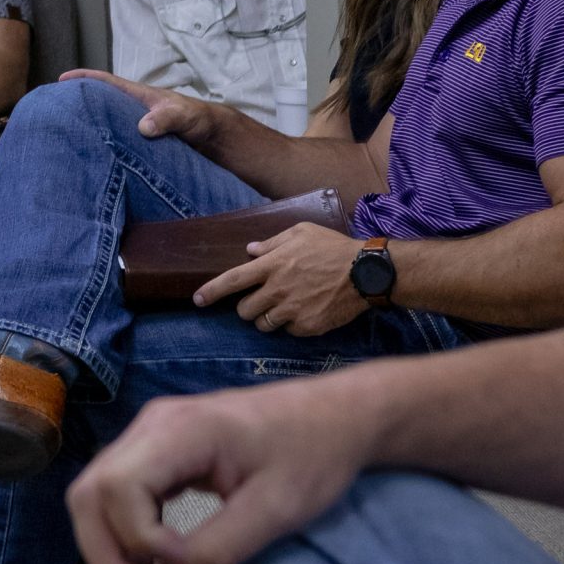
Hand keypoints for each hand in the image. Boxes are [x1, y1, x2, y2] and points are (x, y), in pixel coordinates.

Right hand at [57, 69, 220, 146]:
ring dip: (88, 130)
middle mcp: (132, 112)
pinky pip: (115, 145)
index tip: (61, 80)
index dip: (84, 79)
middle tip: (52, 112)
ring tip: (63, 139)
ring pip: (105, 126)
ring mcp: (134, 129)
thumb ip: (166, 119)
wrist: (215, 141)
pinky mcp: (139, 148)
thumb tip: (142, 127)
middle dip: (77, 105)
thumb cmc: (199, 120)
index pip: (107, 83)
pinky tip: (90, 161)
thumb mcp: (184, 116)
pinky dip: (102, 150)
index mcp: (138, 97)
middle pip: (100, 105)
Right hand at [67, 379, 375, 563]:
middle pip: (91, 495)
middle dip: (109, 559)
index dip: (140, 542)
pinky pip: (118, 495)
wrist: (336, 415)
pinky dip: (126, 537)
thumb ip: (218, 552)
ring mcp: (150, 434)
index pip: (119, 489)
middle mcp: (152, 425)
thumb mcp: (277, 509)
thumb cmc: (314, 453)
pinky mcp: (157, 450)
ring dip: (112, 552)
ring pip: (96, 497)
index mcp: (181, 430)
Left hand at [193, 222, 368, 335]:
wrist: (366, 273)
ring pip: (263, 324)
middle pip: (244, 310)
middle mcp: (278, 289)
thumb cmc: (333, 248)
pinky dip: (291, 324)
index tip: (197, 300)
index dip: (211, 292)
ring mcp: (292, 310)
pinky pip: (288, 331)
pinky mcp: (307, 326)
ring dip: (267, 318)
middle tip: (261, 300)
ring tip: (285, 306)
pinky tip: (306, 310)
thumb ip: (273, 243)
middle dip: (247, 307)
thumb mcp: (302, 233)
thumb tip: (250, 251)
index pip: (233, 280)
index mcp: (273, 265)